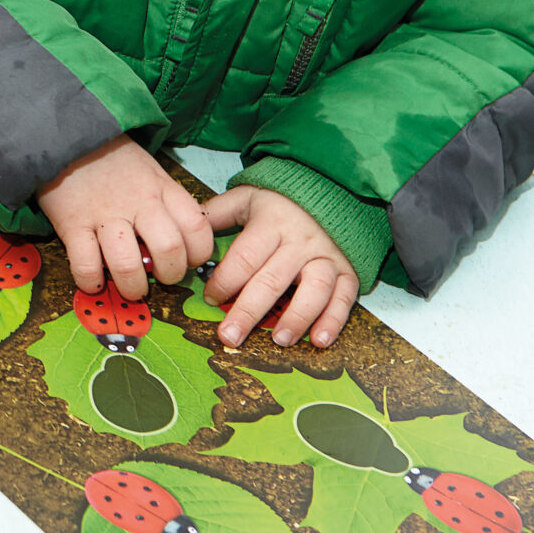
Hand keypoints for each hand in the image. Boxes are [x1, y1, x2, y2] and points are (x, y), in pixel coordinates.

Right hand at [35, 137, 214, 298]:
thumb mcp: (149, 170)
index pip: (198, 228)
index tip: (185, 261)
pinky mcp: (72, 223)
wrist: (66, 133)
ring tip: (128, 287)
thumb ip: (165, 201)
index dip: (197, 255)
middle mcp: (139, 202)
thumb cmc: (111, 158)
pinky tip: (93, 281)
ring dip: (132, 286)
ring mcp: (104, 214)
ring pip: (127, 264)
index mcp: (162, 188)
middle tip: (158, 278)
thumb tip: (178, 242)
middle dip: (169, 276)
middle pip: (169, 250)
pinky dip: (90, 281)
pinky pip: (85, 264)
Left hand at [199, 185, 360, 348]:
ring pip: (313, 290)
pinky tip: (319, 340)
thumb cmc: (282, 201)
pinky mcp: (347, 270)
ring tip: (279, 341)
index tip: (210, 300)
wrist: (331, 191)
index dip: (225, 281)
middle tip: (230, 336)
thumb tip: (186, 229)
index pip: (245, 258)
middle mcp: (300, 241)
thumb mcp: (247, 198)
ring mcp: (326, 257)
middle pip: (272, 281)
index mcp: (271, 223)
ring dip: (296, 318)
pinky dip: (334, 321)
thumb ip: (217, 213)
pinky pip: (344, 298)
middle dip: (248, 312)